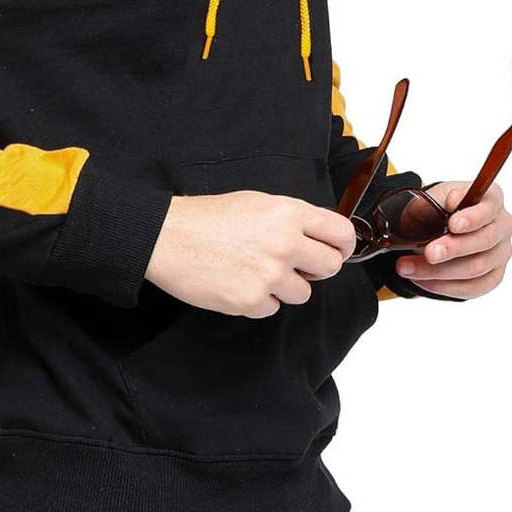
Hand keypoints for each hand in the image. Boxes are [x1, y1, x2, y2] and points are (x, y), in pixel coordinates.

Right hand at [145, 191, 355, 317]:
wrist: (169, 237)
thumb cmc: (208, 217)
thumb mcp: (257, 202)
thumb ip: (292, 219)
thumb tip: (319, 238)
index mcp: (288, 213)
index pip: (341, 233)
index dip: (343, 245)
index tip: (337, 250)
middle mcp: (285, 243)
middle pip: (330, 266)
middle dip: (316, 268)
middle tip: (295, 265)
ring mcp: (269, 274)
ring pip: (303, 292)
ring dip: (285, 287)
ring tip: (255, 270)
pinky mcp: (251, 300)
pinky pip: (273, 308)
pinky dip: (259, 300)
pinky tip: (238, 282)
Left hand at [394, 181, 511, 297]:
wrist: (431, 228)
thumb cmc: (434, 209)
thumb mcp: (429, 199)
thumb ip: (434, 201)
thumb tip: (443, 204)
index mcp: (491, 199)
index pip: (489, 208)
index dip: (473, 217)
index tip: (452, 224)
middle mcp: (502, 226)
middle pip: (485, 241)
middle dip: (454, 248)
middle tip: (429, 253)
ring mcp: (500, 254)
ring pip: (476, 268)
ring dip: (439, 271)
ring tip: (407, 267)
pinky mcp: (492, 277)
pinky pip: (472, 288)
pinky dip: (443, 285)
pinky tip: (420, 279)